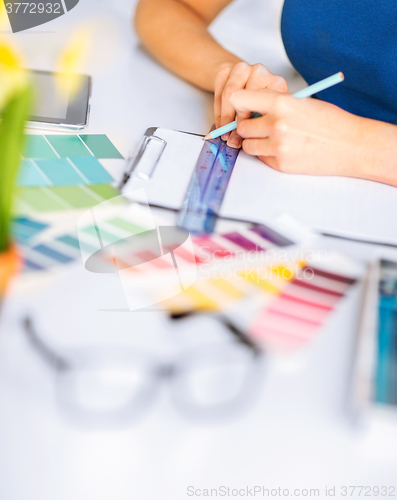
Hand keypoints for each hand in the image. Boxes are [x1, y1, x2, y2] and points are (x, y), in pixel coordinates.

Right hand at [213, 62, 287, 146]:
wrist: (239, 79)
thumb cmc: (255, 102)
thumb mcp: (263, 113)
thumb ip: (257, 124)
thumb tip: (243, 142)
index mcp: (275, 83)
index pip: (264, 103)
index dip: (252, 122)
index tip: (245, 137)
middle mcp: (260, 72)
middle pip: (246, 98)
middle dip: (237, 122)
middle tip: (232, 138)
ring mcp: (242, 68)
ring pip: (230, 95)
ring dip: (225, 118)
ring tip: (224, 132)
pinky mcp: (225, 69)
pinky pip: (219, 93)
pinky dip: (218, 112)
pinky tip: (220, 123)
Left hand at [231, 89, 365, 176]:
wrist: (351, 146)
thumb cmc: (330, 122)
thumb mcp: (302, 101)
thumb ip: (275, 102)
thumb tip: (251, 106)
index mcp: (281, 103)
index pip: (239, 99)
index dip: (239, 104)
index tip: (243, 108)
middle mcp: (276, 124)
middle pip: (241, 127)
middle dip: (248, 126)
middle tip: (259, 125)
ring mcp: (277, 146)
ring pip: (247, 145)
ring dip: (254, 142)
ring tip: (271, 137)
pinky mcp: (280, 164)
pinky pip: (260, 158)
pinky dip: (266, 154)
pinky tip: (283, 149)